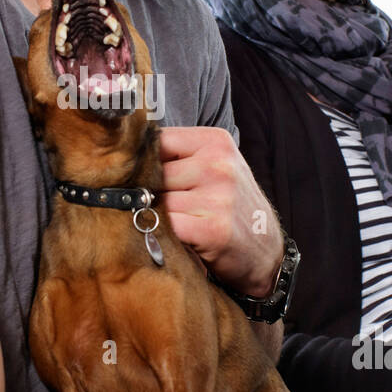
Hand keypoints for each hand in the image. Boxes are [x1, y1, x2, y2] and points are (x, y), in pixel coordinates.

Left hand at [158, 126, 283, 296]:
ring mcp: (218, 196)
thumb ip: (179, 156)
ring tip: (173, 220)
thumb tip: (126, 156)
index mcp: (217, 142)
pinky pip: (166, 225)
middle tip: (159, 204)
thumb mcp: (216, 167)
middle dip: (149, 191)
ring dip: (156, 214)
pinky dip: (164, 233)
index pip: (158, 140)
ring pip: (157, 200)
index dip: (145, 161)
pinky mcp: (213, 229)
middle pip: (154, 172)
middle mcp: (218, 165)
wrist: (265, 251)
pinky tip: (177, 235)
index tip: (142, 175)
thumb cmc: (231, 206)